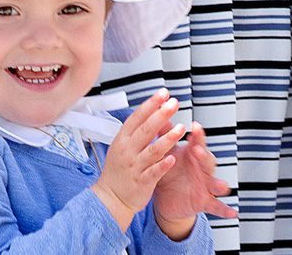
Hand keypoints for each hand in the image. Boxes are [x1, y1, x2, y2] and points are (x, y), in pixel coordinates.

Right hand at [92, 89, 185, 231]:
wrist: (110, 197)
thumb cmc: (118, 170)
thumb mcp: (120, 146)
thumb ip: (135, 131)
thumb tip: (150, 111)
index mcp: (122, 140)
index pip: (137, 117)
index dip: (150, 104)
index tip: (162, 94)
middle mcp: (127, 151)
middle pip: (145, 129)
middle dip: (160, 115)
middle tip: (174, 103)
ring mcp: (134, 166)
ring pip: (152, 150)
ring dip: (167, 138)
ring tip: (181, 128)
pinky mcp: (142, 182)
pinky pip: (154, 172)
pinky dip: (163, 165)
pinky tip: (173, 158)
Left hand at [152, 121, 236, 238]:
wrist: (167, 197)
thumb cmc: (169, 169)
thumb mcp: (166, 153)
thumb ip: (164, 134)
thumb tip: (158, 111)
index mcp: (192, 155)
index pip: (197, 143)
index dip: (198, 135)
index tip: (195, 125)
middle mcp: (202, 169)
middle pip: (208, 161)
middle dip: (204, 156)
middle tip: (198, 150)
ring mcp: (205, 185)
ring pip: (215, 183)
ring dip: (219, 184)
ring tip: (221, 185)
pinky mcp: (204, 201)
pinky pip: (217, 206)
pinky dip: (225, 209)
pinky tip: (233, 213)